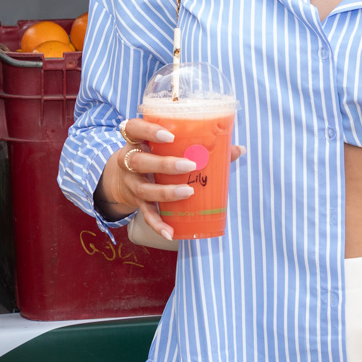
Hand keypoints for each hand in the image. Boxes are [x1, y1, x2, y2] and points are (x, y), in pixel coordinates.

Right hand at [96, 117, 243, 239]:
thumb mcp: (165, 146)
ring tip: (188, 192)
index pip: (135, 128)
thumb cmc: (155, 155)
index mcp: (137, 140)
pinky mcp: (136, 202)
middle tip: (190, 165)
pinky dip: (158, 224)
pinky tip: (170, 232)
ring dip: (166, 192)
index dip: (149, 130)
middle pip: (139, 161)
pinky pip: (146, 214)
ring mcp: (131, 182)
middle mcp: (129, 160)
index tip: (169, 135)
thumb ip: (199, 145)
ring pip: (144, 189)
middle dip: (165, 164)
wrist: (122, 178)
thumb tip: (238, 150)